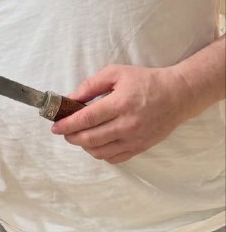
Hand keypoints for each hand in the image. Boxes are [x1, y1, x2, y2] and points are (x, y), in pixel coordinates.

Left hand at [50, 64, 191, 163]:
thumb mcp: (115, 73)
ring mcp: (135, 139)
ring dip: (83, 146)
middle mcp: (127, 125)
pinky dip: (100, 154)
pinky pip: (114, 158)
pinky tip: (95, 143)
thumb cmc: (145, 81)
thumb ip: (90, 85)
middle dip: (71, 137)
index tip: (55, 126)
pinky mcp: (140, 147)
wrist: (177, 95)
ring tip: (78, 136)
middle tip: (63, 131)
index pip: (86, 119)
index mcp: (119, 104)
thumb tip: (70, 99)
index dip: (67, 124)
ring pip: (100, 152)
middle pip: (90, 138)